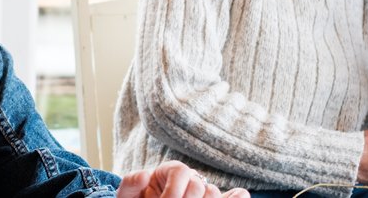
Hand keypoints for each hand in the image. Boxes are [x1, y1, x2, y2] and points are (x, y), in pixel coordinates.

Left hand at [117, 160, 249, 197]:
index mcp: (171, 171)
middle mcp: (192, 180)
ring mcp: (206, 194)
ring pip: (214, 194)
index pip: (181, 172)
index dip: (173, 192)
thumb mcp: (128, 196)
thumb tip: (144, 175)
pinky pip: (236, 197)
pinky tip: (238, 197)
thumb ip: (129, 185)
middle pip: (199, 185)